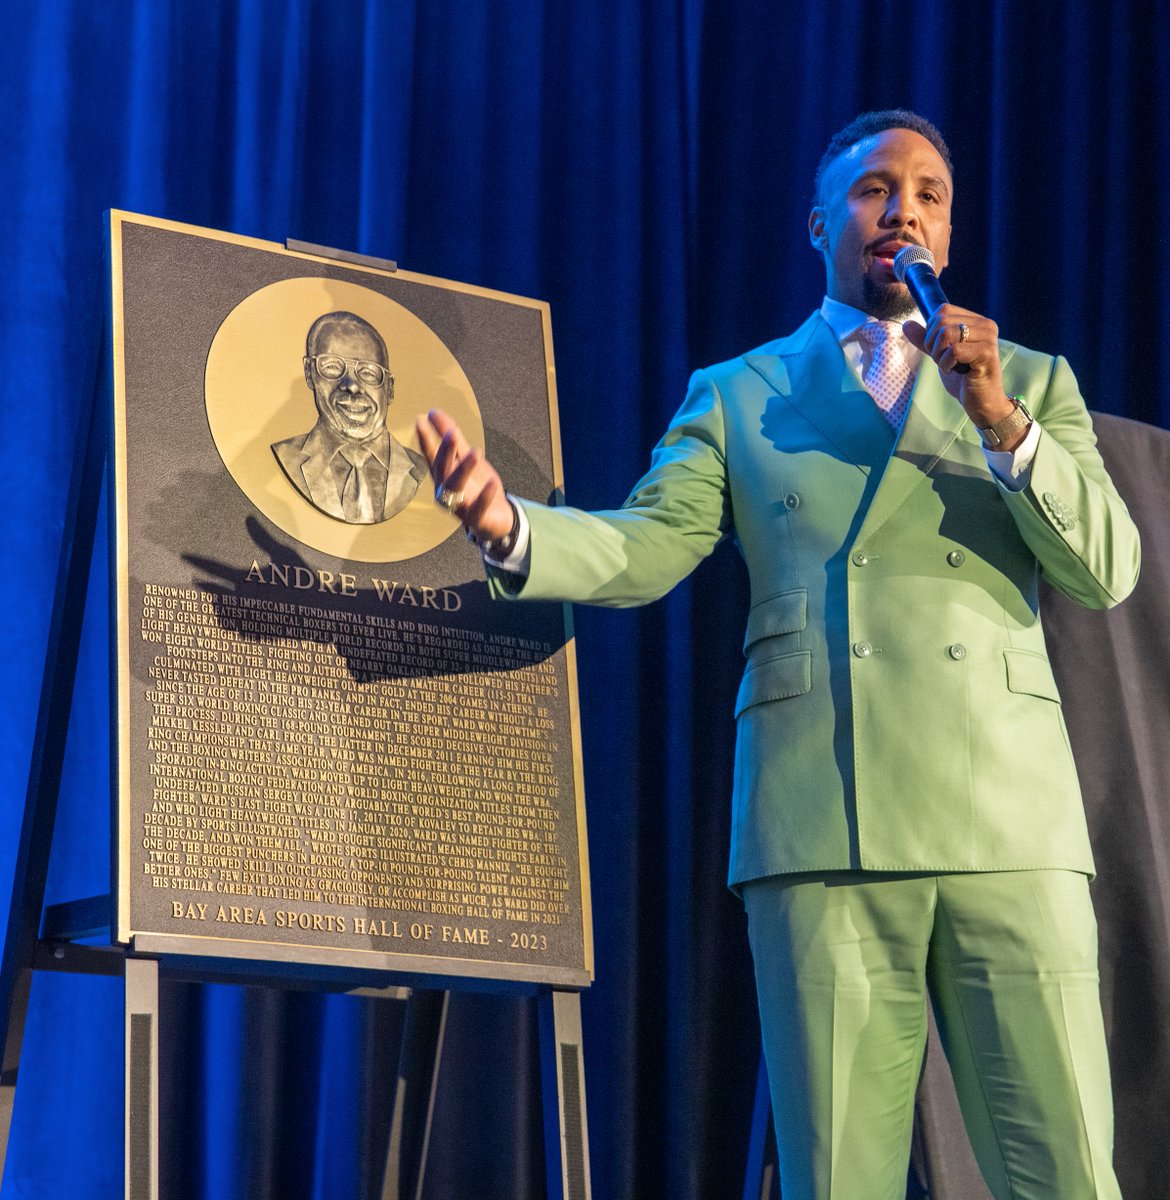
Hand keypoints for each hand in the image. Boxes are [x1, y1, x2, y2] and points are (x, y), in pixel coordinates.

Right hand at [415, 409, 514, 540]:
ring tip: (475, 452)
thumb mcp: (468, 457)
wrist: (497, 518)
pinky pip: (478, 508)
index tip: (420, 421)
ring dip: (464, 470)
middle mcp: (446, 491)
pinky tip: (492, 482)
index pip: (431, 455)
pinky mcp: (475, 519)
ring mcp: (459, 506)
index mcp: (443, 475)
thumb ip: (452, 437)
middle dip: (446, 452)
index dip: (425, 439)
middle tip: (452, 434)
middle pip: (442, 470)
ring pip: (457, 488)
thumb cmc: (478, 487)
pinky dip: (484, 496)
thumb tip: (433, 412)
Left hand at [903, 304, 1022, 442]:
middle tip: (943, 360)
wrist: (982, 403)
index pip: (943, 309)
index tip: (939, 350)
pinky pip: (954, 350)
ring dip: (939, 354)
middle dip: (933, 344)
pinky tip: (952, 371)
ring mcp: (988, 338)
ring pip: (946, 333)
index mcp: (977, 321)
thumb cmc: (964, 379)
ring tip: (948, 366)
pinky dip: (945, 363)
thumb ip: (925, 340)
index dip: (931, 331)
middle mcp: (986, 325)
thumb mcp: (940, 356)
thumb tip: (907, 324)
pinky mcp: (987, 353)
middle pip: (942, 320)